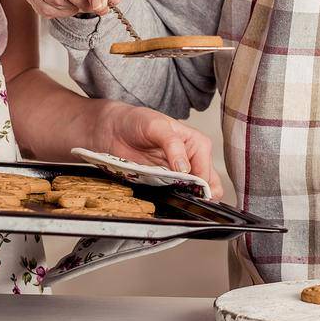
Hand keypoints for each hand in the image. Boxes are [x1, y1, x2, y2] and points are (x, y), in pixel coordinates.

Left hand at [89, 100, 221, 191]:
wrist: (113, 130)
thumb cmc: (137, 120)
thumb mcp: (157, 126)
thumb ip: (173, 145)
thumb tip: (184, 167)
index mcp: (197, 144)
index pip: (206, 170)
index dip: (200, 184)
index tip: (187, 190)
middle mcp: (191, 159)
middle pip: (205, 185)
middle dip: (198, 195)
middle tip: (184, 197)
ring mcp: (177, 173)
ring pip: (192, 194)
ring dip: (186, 199)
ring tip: (175, 198)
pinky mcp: (164, 182)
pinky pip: (174, 196)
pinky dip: (173, 200)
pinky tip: (166, 198)